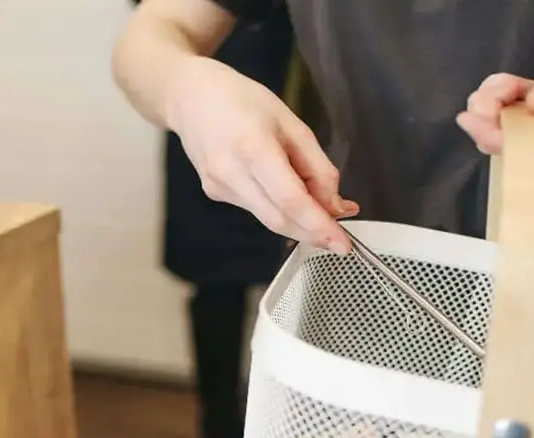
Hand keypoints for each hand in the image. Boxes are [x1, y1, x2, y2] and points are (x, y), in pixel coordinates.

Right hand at [165, 56, 358, 252]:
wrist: (190, 97)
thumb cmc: (242, 101)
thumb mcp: (291, 123)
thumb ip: (317, 166)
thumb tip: (335, 205)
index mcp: (254, 149)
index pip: (291, 201)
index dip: (320, 226)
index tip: (343, 244)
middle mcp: (232, 174)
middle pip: (279, 220)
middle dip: (312, 233)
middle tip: (340, 237)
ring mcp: (219, 187)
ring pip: (268, 219)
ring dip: (298, 222)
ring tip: (318, 206)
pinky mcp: (215, 193)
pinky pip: (255, 209)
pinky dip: (278, 210)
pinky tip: (286, 192)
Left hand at [457, 21, 533, 155]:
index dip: (499, 137)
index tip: (475, 118)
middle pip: (512, 143)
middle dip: (487, 122)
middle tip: (479, 98)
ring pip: (504, 128)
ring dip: (489, 105)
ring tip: (499, 84)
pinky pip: (508, 113)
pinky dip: (497, 97)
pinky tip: (502, 84)